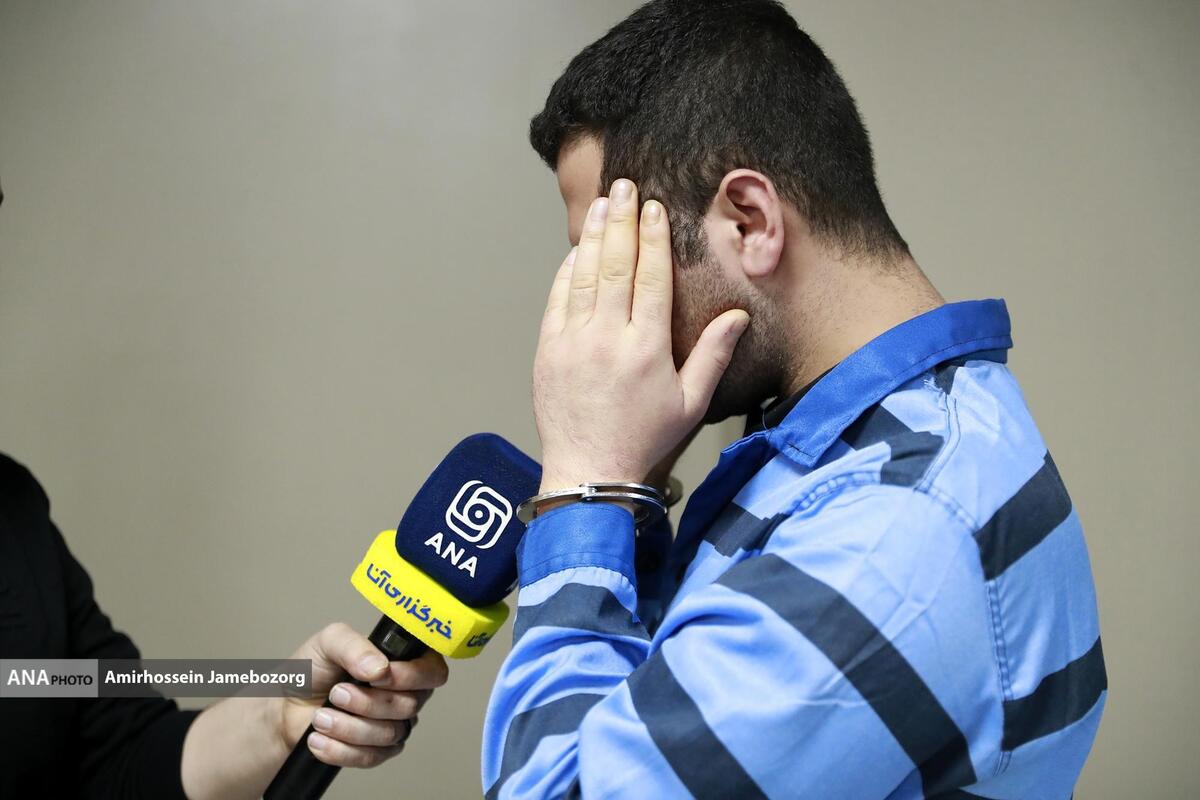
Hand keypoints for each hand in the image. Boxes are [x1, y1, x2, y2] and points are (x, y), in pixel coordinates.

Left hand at [281, 622, 448, 767]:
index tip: (376, 677)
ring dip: (348, 726)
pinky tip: (320, 738)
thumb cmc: (313, 670)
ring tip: (320, 717)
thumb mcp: (329, 642)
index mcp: (403, 659)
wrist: (287, 706)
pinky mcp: (378, 750)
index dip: (409, 676)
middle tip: (336, 692)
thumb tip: (380, 668)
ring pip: (389, 733)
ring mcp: (394, 723)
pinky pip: (372, 756)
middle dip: (367, 702)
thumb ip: (355, 646)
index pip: (432, 671)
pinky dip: (340, 749)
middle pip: (409, 705)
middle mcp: (406, 691)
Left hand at [533, 179, 748, 491]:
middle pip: (616, 265)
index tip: (655, 208)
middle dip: (623, 221)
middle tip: (625, 186)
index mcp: (647, 349)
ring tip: (604, 203)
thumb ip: (713, 356)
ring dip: (596, 235)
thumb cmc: (644, 440)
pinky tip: (579, 248)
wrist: (588, 472)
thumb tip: (738, 317)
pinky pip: (559, 298)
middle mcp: (608, 338)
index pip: (652, 278)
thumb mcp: (691, 404)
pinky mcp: (548, 350)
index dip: (654, 238)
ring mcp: (573, 342)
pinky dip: (569, 270)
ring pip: (585, 275)